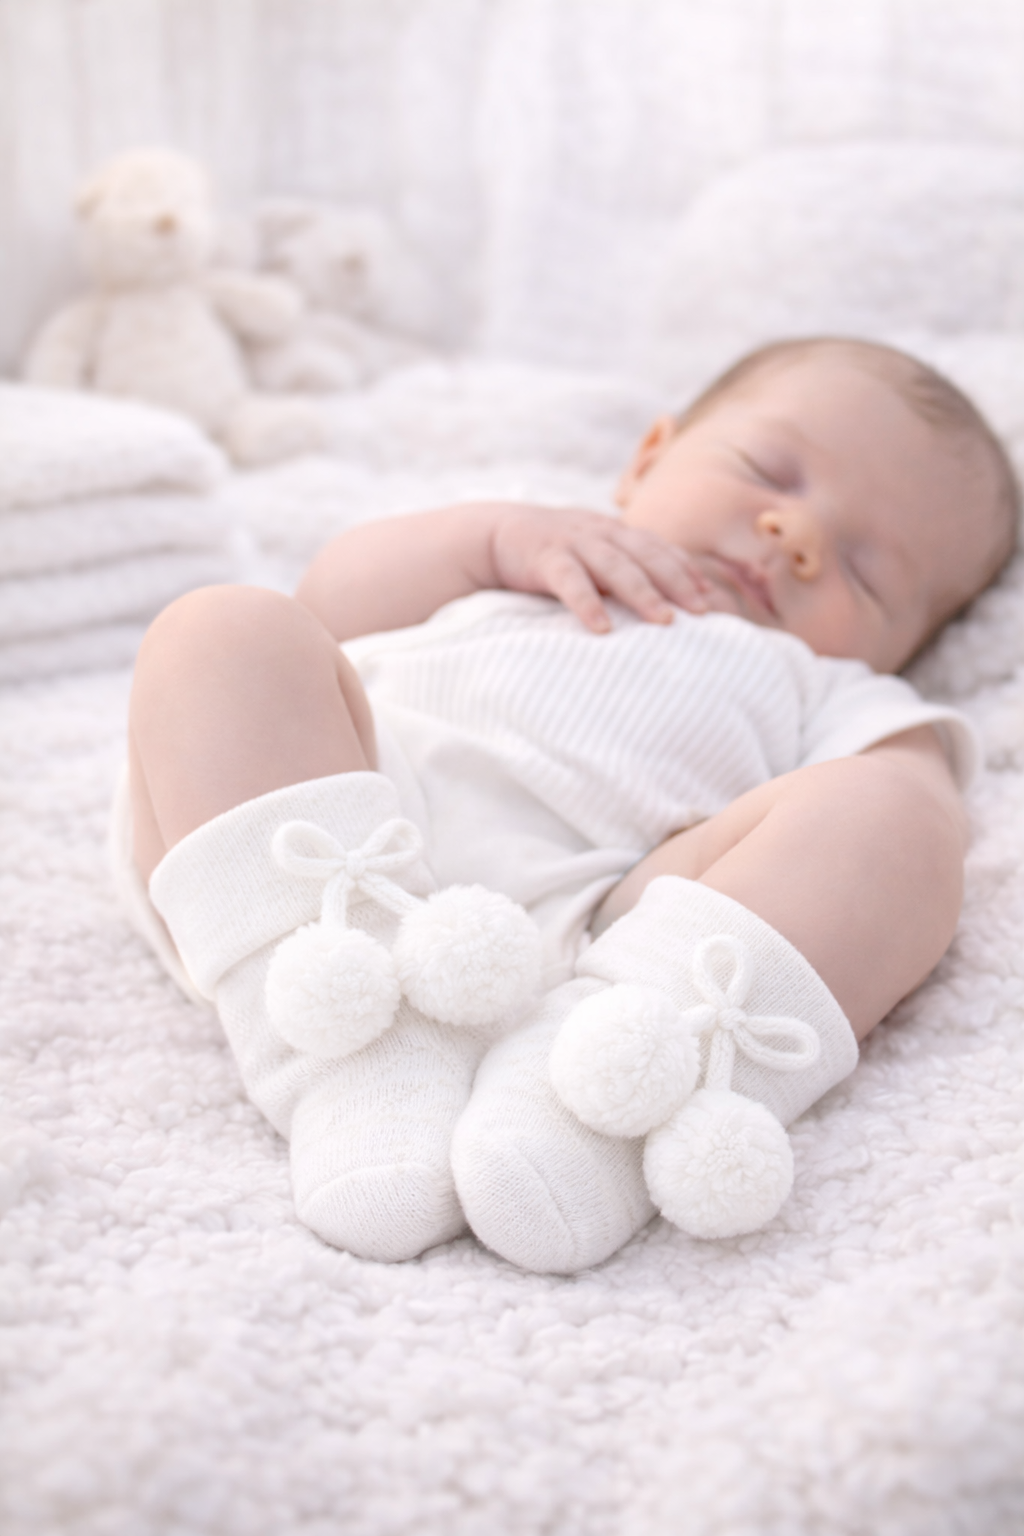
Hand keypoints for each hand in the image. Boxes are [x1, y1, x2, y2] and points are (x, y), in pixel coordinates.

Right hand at [488, 504, 710, 632]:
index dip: (685, 569)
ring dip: (643, 593)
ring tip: (664, 621)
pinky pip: (570, 581)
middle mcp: (599, 533)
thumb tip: (661, 604)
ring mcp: (573, 543)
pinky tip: (601, 628)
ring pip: (616, 566)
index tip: (709, 596)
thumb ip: (621, 569)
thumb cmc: (551, 554)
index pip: (659, 547)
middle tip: (701, 612)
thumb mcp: (590, 553)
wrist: (493, 534)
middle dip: (677, 581)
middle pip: (647, 555)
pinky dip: (587, 604)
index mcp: (614, 531)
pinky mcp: (544, 558)